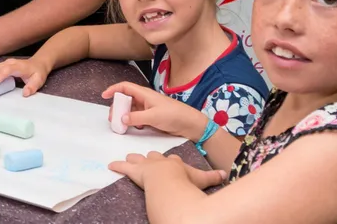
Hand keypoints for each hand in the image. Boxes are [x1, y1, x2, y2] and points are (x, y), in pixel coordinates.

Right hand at [0, 57, 51, 96]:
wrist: (37, 64)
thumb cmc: (37, 73)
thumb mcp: (38, 80)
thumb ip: (32, 87)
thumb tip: (25, 94)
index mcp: (18, 66)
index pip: (8, 69)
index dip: (1, 75)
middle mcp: (10, 63)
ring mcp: (5, 63)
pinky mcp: (1, 66)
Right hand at [102, 81, 208, 140]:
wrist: (190, 124)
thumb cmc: (174, 115)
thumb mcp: (153, 116)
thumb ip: (136, 117)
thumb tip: (122, 119)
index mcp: (145, 94)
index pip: (125, 87)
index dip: (113, 90)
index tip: (104, 96)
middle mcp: (145, 99)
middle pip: (125, 99)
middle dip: (117, 107)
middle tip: (113, 118)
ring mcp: (148, 108)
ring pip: (130, 109)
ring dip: (124, 115)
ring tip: (120, 125)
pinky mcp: (151, 117)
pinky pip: (137, 117)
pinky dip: (132, 121)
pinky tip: (133, 127)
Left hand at [109, 151, 226, 188]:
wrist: (170, 180)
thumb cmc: (185, 181)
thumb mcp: (201, 178)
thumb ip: (213, 177)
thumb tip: (225, 175)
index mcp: (174, 163)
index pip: (172, 159)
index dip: (171, 161)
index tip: (171, 161)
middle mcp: (159, 161)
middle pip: (154, 156)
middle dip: (151, 157)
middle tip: (148, 159)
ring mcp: (146, 165)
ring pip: (139, 159)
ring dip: (134, 160)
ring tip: (130, 158)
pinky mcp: (135, 171)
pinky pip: (123, 167)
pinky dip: (117, 166)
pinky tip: (110, 165)